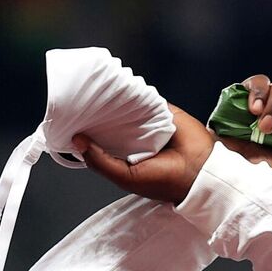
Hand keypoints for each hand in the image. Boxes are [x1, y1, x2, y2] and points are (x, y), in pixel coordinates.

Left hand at [74, 105, 217, 203]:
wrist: (199, 171)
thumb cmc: (163, 180)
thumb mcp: (124, 177)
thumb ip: (99, 162)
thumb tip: (77, 140)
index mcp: (124, 156)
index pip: (101, 140)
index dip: (87, 132)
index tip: (71, 121)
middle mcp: (134, 139)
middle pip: (111, 122)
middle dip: (97, 115)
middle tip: (79, 103)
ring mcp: (148, 124)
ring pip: (126, 108)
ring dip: (114, 102)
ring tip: (96, 94)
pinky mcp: (162, 111)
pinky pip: (145, 99)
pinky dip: (134, 94)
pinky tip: (120, 90)